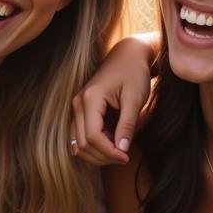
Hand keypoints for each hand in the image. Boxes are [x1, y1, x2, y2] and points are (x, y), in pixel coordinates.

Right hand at [71, 33, 155, 165]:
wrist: (128, 55)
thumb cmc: (134, 73)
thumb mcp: (135, 98)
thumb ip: (127, 125)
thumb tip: (122, 150)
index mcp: (90, 98)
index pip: (92, 137)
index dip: (109, 152)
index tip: (126, 157)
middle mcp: (78, 103)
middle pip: (82, 144)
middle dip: (103, 156)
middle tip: (124, 157)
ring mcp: (77, 107)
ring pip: (78, 144)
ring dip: (97, 154)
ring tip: (119, 152)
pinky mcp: (81, 110)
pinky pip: (81, 136)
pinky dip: (94, 146)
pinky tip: (112, 144)